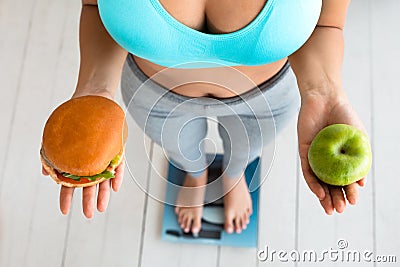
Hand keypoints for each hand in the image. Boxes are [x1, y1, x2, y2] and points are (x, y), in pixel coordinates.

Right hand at [41, 89, 123, 217]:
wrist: (91, 100)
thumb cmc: (75, 122)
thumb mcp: (60, 140)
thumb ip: (55, 157)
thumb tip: (47, 175)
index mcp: (77, 162)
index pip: (72, 183)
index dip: (67, 197)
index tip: (65, 211)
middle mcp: (91, 162)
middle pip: (90, 184)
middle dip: (88, 200)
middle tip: (88, 215)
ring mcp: (105, 156)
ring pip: (104, 178)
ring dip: (103, 193)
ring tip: (100, 208)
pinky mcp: (117, 149)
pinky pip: (118, 164)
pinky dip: (117, 175)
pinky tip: (115, 187)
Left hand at [297, 92, 365, 214]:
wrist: (326, 98)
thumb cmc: (345, 116)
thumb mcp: (358, 139)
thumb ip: (360, 159)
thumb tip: (361, 183)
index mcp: (342, 158)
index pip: (344, 180)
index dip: (348, 193)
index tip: (353, 202)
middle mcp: (328, 160)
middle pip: (330, 184)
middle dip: (335, 199)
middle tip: (340, 210)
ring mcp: (315, 157)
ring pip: (318, 181)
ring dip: (323, 196)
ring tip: (330, 209)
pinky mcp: (303, 152)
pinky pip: (307, 170)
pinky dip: (312, 182)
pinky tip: (318, 193)